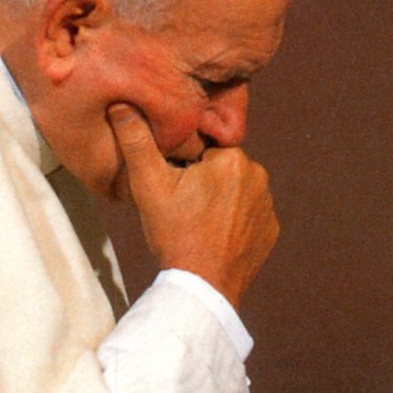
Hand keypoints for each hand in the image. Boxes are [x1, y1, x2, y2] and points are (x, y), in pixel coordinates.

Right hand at [107, 103, 278, 307]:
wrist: (203, 287)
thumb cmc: (174, 234)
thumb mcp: (148, 186)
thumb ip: (137, 142)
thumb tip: (122, 105)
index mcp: (232, 158)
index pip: (203, 148)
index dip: (184, 164)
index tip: (174, 186)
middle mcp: (259, 175)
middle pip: (220, 168)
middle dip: (203, 180)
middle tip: (181, 206)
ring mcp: (268, 205)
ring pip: (236, 190)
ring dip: (219, 199)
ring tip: (197, 223)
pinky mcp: (271, 230)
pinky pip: (249, 214)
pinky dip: (233, 221)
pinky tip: (214, 235)